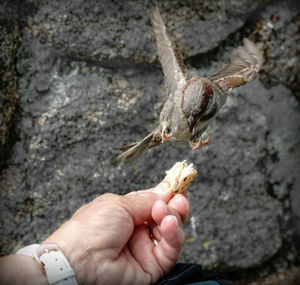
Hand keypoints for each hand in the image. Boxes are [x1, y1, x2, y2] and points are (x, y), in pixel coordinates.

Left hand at [44, 182, 188, 284]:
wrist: (77, 262)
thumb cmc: (89, 230)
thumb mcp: (119, 204)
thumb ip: (147, 199)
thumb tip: (165, 189)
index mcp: (127, 212)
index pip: (154, 202)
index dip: (167, 195)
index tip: (179, 186)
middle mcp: (137, 229)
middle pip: (165, 216)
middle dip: (174, 205)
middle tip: (179, 198)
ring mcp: (144, 247)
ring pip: (171, 231)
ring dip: (174, 217)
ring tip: (166, 212)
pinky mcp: (151, 265)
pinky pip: (170, 249)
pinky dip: (174, 234)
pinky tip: (170, 223)